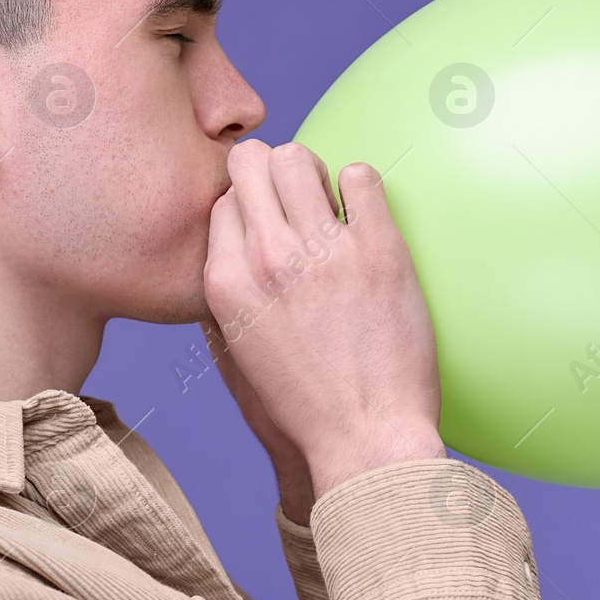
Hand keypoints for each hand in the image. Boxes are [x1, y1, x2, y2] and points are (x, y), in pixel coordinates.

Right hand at [203, 139, 444, 499]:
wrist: (366, 440)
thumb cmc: (303, 409)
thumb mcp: (236, 354)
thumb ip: (222, 298)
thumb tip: (226, 247)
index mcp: (226, 283)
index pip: (222, 201)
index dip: (247, 205)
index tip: (269, 221)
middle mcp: (267, 259)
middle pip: (252, 163)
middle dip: (272, 169)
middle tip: (298, 198)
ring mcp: (322, 251)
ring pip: (299, 159)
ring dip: (314, 172)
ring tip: (330, 204)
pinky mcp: (378, 250)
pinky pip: (360, 176)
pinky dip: (360, 185)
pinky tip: (363, 215)